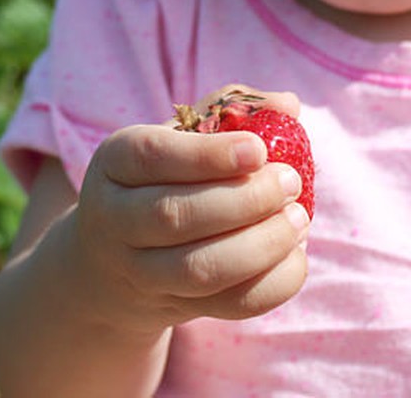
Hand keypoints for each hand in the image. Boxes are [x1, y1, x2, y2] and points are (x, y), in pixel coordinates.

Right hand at [66, 85, 309, 336]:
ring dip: (260, 245)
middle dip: (245, 200)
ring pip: (199, 269)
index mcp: (115, 161)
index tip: (259, 150)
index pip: (153, 156)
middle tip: (291, 182)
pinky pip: (226, 307)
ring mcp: (139, 272)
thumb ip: (233, 108)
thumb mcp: (181, 134)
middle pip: (175, 216)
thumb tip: (289, 104)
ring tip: (298, 218)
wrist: (112, 259)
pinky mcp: (173, 307)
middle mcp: (114, 218)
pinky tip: (294, 253)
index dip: (208, 155)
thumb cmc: (164, 175)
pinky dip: (270, 284)